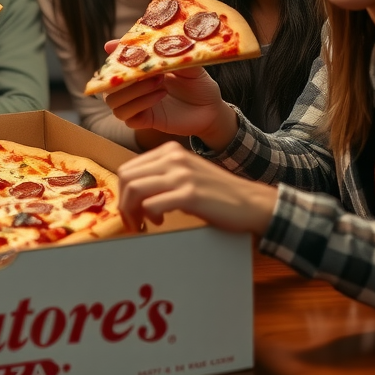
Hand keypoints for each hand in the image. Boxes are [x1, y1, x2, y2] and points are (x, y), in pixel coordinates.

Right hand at [102, 41, 237, 149]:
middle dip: (122, 77)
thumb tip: (158, 37)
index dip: (111, 56)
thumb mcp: (187, 64)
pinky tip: (160, 95)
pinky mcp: (144, 121)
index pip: (115, 65)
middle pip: (107, 86)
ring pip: (113, 102)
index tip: (110, 46)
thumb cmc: (198, 84)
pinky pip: (128, 117)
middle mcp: (133, 89)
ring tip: (159, 82)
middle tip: (148, 70)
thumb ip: (170, 53)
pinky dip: (140, 104)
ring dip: (132, 91)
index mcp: (139, 73)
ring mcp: (137, 105)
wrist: (212, 108)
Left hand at [118, 142, 277, 234]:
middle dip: (123, 203)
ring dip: (131, 212)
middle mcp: (173, 158)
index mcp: (170, 151)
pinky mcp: (189, 194)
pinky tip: (158, 222)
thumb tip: (131, 192)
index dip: (122, 192)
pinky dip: (148, 217)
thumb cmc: (217, 193)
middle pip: (126, 178)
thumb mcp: (186, 173)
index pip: (128, 168)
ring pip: (134, 190)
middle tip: (131, 220)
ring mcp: (181, 175)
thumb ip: (162, 175)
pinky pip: (151, 205)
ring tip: (142, 223)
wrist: (251, 202)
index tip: (128, 208)